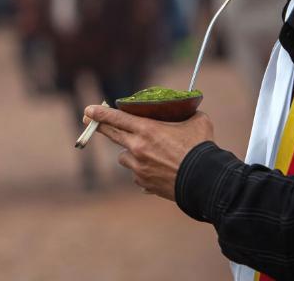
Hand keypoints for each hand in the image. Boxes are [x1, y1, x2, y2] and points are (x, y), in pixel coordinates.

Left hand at [84, 105, 213, 200]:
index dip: (100, 112)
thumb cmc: (202, 148)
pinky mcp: (143, 183)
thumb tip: (188, 110)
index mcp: (147, 130)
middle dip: (100, 126)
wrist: (205, 181)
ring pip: (124, 157)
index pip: (117, 118)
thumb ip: (187, 114)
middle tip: (89, 121)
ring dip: (130, 153)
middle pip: (112, 135)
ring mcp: (139, 167)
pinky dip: (142, 171)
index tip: (88, 109)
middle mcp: (138, 148)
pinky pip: (136, 174)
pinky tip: (157, 170)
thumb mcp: (198, 122)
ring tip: (148, 153)